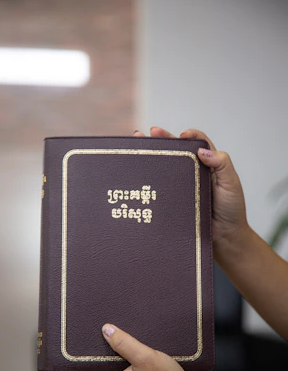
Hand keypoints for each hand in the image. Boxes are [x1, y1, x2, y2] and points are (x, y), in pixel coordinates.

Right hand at [134, 127, 248, 257]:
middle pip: (177, 152)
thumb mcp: (231, 183)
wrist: (224, 238)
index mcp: (209, 166)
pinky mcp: (174, 201)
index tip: (182, 135)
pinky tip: (139, 173)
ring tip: (139, 147)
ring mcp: (183, 188)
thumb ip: (222, 164)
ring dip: (153, 157)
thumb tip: (202, 151)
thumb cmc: (231, 210)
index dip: (190, 136)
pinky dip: (150, 179)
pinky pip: (162, 188)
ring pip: (166, 168)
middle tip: (150, 132)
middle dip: (163, 140)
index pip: (199, 144)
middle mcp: (194, 174)